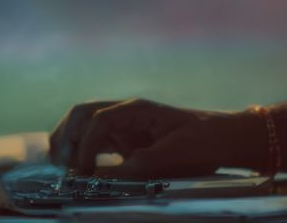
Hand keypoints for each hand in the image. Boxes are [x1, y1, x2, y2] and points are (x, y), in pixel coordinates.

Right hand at [48, 98, 260, 177]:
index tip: (84, 171)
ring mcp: (126, 127)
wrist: (226, 140)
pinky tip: (79, 171)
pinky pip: (98, 144)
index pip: (98, 119)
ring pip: (85, 128)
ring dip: (70, 144)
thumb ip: (138, 164)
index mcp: (137, 109)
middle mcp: (126, 114)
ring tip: (63, 167)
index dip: (85, 145)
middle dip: (66, 136)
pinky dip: (83, 155)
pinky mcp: (128, 143)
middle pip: (82, 114)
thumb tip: (103, 176)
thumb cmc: (205, 141)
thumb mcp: (174, 155)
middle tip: (59, 164)